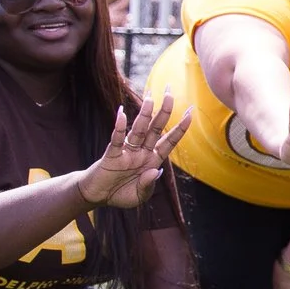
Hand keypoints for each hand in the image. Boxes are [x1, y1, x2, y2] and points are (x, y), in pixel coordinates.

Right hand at [78, 95, 194, 207]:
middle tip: (170, 92)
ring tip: (150, 98)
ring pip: (138, 130)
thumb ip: (148, 184)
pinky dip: (119, 127)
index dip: (180, 128)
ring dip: (144, 114)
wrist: (98, 197)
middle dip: (164, 111)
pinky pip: (116, 139)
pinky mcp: (112, 154)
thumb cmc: (121, 194)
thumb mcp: (140, 195)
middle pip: (155, 128)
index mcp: (153, 160)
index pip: (169, 141)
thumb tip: (155, 170)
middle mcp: (142, 151)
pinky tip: (121, 113)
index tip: (191, 111)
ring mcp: (128, 151)